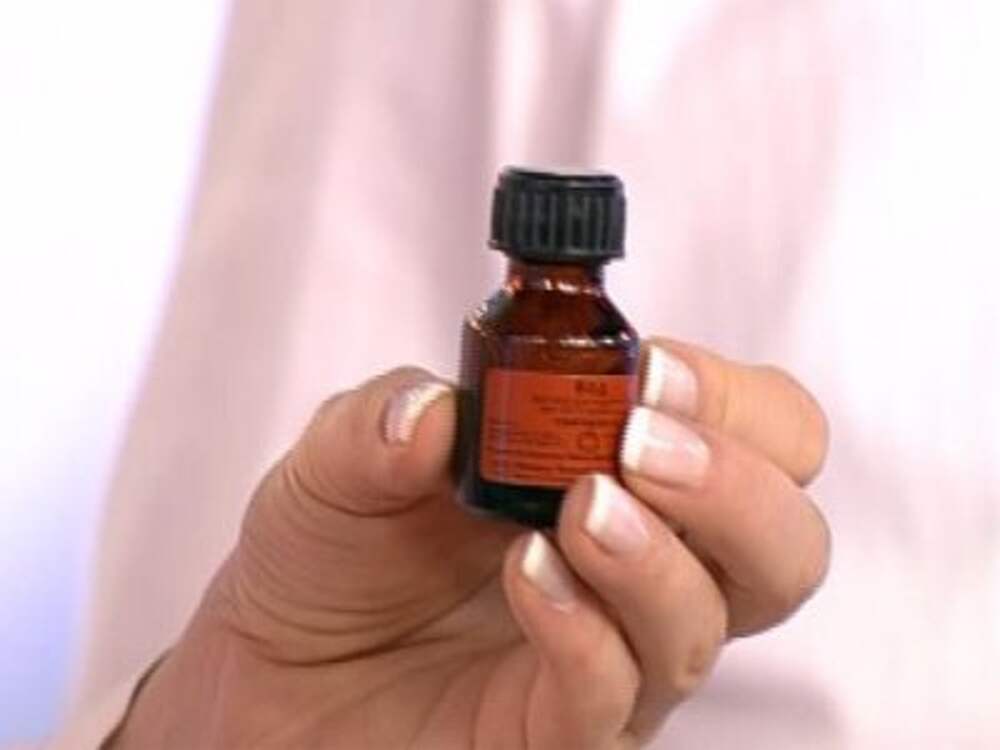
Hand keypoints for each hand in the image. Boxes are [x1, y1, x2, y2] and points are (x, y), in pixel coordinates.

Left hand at [109, 338, 828, 748]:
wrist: (279, 666)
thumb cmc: (335, 554)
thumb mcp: (340, 460)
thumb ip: (380, 421)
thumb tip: (433, 409)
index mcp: (620, 473)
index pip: (757, 431)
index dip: (728, 397)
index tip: (650, 370)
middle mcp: (641, 568)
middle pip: (784, 538)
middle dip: (735, 481)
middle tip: (642, 443)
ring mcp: (611, 654)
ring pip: (715, 619)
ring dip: (658, 552)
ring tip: (582, 508)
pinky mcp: (557, 730)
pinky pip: (612, 692)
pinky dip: (584, 627)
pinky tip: (532, 575)